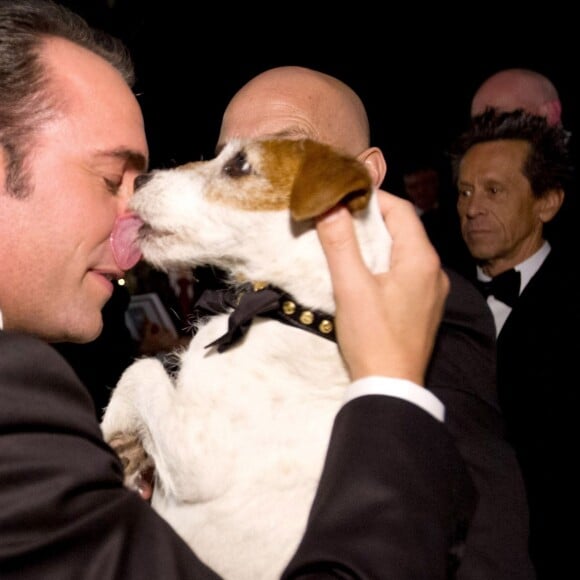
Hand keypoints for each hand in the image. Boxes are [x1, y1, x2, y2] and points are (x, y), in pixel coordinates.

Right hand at [316, 190, 448, 384]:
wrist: (391, 388)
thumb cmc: (373, 336)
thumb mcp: (351, 287)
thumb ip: (340, 244)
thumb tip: (329, 204)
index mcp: (422, 259)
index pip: (401, 210)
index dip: (372, 198)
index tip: (343, 196)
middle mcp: (434, 271)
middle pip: (403, 230)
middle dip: (371, 220)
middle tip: (339, 218)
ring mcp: (432, 292)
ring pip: (404, 252)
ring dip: (377, 243)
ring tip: (346, 243)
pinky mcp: (424, 308)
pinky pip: (406, 273)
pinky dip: (384, 264)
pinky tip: (364, 273)